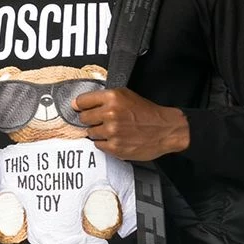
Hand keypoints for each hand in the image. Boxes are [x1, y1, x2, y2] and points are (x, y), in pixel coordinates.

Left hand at [71, 87, 190, 160]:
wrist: (165, 130)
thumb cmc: (147, 113)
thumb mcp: (127, 95)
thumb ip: (105, 98)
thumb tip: (81, 103)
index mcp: (112, 97)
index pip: (82, 101)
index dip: (80, 105)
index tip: (79, 108)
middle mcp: (110, 113)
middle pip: (83, 118)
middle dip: (89, 119)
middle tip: (101, 120)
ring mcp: (112, 132)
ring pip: (90, 133)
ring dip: (98, 132)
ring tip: (112, 130)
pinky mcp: (115, 147)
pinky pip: (98, 145)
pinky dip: (104, 143)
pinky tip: (115, 138)